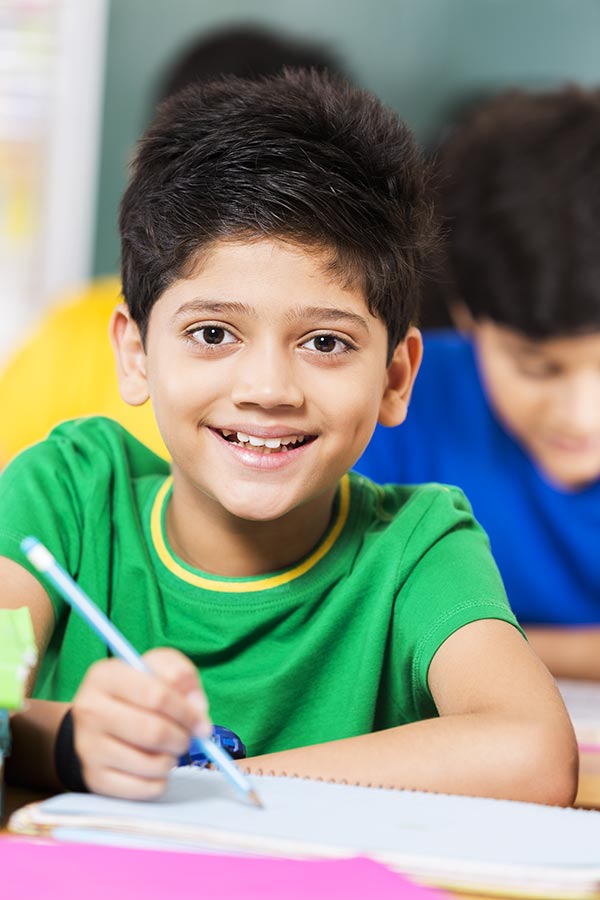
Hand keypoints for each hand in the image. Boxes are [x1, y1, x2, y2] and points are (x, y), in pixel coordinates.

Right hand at [71, 648, 211, 798]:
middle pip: (153, 732)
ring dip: (172, 760)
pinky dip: (160, 781)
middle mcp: (90, 710)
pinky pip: (142, 789)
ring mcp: (88, 747)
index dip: (187, 712)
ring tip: (170, 749)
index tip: (202, 723)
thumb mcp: (158, 666)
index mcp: (106, 675)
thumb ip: (182, 676)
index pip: (156, 695)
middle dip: (182, 738)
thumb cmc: (137, 688)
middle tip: (188, 738)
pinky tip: (155, 764)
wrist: (99, 716)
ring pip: (149, 764)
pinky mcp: (94, 778)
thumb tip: (196, 708)